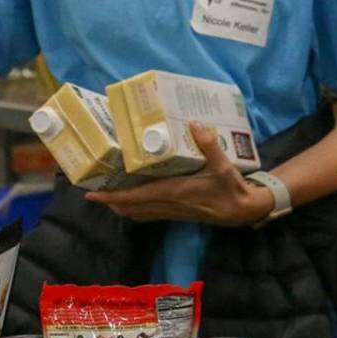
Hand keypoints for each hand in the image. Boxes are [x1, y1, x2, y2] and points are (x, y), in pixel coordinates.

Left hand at [85, 126, 273, 226]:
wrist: (243, 211)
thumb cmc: (231, 189)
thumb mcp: (223, 165)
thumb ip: (209, 145)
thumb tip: (194, 124)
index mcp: (175, 192)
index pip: (137, 196)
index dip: (113, 196)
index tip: (93, 196)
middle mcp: (169, 204)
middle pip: (131, 207)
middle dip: (111, 201)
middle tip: (94, 191)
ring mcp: (172, 211)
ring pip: (138, 212)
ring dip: (122, 205)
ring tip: (107, 193)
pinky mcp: (177, 213)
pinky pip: (149, 213)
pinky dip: (136, 207)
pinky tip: (133, 198)